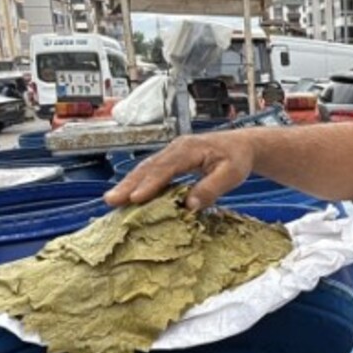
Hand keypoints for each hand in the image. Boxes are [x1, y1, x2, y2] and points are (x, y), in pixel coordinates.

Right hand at [104, 132, 253, 211]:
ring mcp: (172, 152)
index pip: (166, 168)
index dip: (150, 184)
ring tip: (112, 200)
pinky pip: (152, 170)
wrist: (242, 145)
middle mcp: (176, 148)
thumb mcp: (232, 174)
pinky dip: (138, 182)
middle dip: (129, 183)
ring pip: (146, 168)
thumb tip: (189, 206)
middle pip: (149, 167)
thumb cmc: (237, 158)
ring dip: (129, 183)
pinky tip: (128, 195)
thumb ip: (211, 189)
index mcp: (190, 149)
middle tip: (111, 200)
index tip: (135, 198)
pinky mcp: (171, 159)